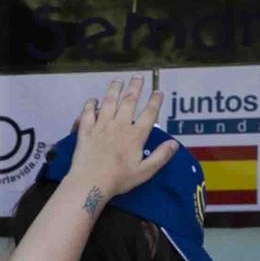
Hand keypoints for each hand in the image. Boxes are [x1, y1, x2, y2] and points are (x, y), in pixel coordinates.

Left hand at [62, 75, 175, 206]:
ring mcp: (101, 126)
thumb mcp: (145, 171)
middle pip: (129, 101)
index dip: (155, 100)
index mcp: (136, 135)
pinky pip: (87, 113)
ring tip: (117, 80)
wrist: (89, 184)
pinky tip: (92, 100)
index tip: (158, 91)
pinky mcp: (85, 131)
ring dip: (114, 89)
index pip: (149, 112)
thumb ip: (160, 156)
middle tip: (138, 76)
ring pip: (108, 102)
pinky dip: (90, 105)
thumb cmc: (118, 180)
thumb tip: (175, 143)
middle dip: (135, 87)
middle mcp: (119, 125)